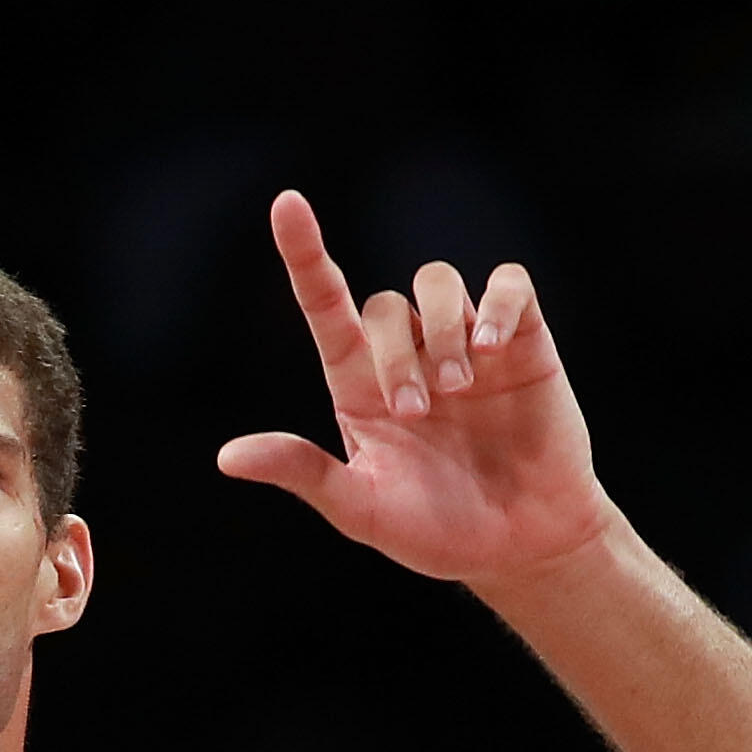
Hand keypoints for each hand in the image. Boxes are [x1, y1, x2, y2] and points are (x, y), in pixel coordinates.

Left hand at [217, 189, 615, 585]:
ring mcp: (466, 345)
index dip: (305, 253)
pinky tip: (493, 348)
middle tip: (417, 414)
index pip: (324, 305)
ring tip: (458, 390)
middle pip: (384, 305)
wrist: (520, 547)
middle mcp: (410, 355)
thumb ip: (304, 473)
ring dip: (442, 331)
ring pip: (438, 283)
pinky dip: (499, 303)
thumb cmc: (438, 532)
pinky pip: (509, 284)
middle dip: (396, 355)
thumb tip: (228, 457)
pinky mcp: (522, 343)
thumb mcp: (361, 509)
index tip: (286, 204)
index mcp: (360, 386)